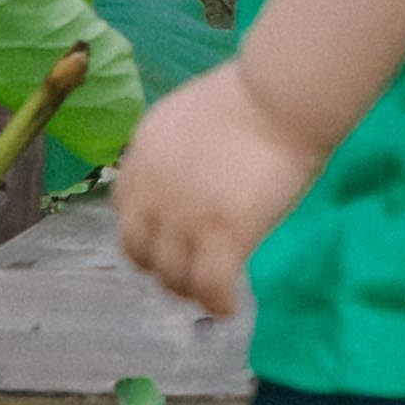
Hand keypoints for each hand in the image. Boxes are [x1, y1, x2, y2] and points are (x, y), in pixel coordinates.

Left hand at [106, 63, 321, 320]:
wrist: (279, 96)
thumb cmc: (251, 98)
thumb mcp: (188, 121)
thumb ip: (177, 158)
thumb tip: (191, 186)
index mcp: (141, 158)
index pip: (125, 212)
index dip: (146, 233)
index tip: (168, 241)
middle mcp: (152, 192)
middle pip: (139, 251)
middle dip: (160, 268)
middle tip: (188, 274)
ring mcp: (184, 217)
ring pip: (172, 276)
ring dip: (189, 290)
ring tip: (211, 294)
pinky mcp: (223, 235)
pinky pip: (209, 287)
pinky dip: (217, 304)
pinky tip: (230, 307)